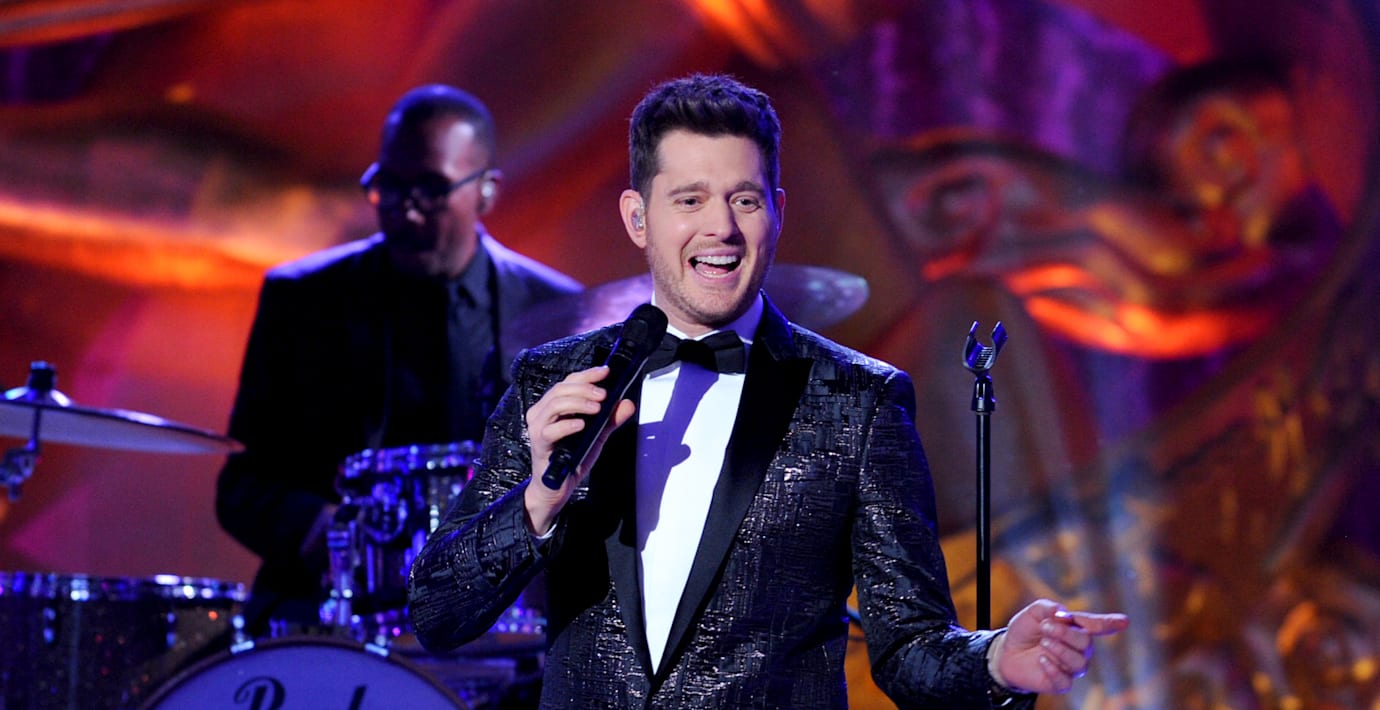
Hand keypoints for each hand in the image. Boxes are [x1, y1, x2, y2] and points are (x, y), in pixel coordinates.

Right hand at [522, 365, 635, 534]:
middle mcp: (542, 413)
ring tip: (597, 408)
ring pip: (554, 405)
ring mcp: (538, 428)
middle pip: (561, 389)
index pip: (568, 382)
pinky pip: (550, 431)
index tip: (606, 372)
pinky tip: (582, 425)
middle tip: (604, 394)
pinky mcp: (540, 445)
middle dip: (585, 388)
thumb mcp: (595, 436)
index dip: (587, 375)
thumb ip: (609, 420)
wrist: (555, 488)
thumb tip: (626, 404)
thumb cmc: (571, 459)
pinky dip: (567, 424)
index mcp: (553, 406)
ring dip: (578, 402)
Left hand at [993, 599, 1127, 694]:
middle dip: (1065, 633)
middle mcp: (1079, 649)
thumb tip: (1064, 614)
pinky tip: (1041, 660)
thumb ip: (1050, 608)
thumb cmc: (1026, 630)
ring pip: (1079, 662)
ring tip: (1043, 642)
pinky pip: (1065, 680)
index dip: (1110, 623)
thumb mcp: (1034, 612)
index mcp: (1076, 629)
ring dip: (1060, 650)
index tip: (1123, 621)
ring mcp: (1071, 667)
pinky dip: (1053, 669)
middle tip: (1045, 628)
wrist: (1007, 651)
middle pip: (1086, 643)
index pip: (1097, 626)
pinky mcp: (1061, 684)